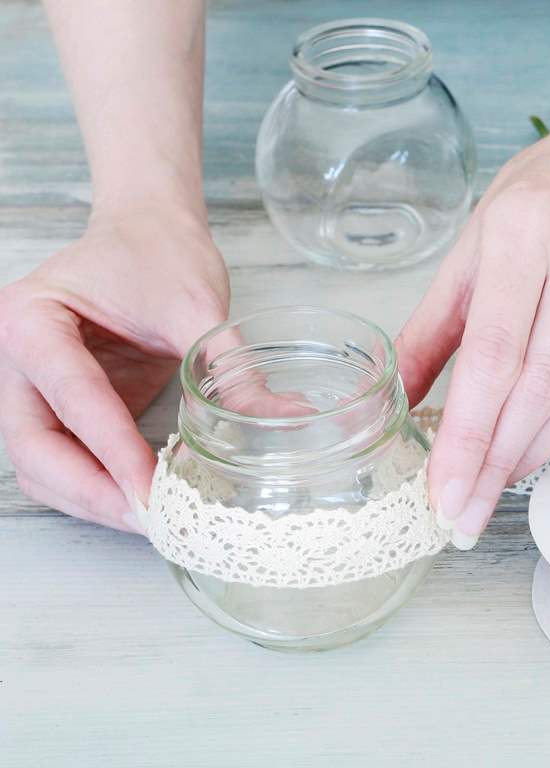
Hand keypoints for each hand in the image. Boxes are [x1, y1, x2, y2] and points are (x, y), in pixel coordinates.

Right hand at [0, 209, 228, 530]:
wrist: (149, 231)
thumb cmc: (161, 253)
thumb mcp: (199, 308)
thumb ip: (232, 370)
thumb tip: (286, 422)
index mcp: (33, 318)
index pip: (73, 399)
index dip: (114, 453)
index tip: (152, 493)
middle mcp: (15, 356)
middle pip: (34, 448)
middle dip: (93, 491)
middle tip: (152, 518)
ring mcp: (27, 385)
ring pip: (39, 466)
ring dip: (91, 500)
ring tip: (154, 518)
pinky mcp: (53, 406)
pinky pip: (61, 460)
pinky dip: (96, 487)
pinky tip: (144, 498)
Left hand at [396, 115, 549, 548]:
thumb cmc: (547, 191)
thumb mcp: (475, 241)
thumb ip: (433, 326)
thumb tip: (396, 405)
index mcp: (526, 230)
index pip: (494, 354)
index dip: (468, 434)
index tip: (444, 492)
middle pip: (540, 386)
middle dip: (496, 461)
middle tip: (463, 512)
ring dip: (534, 452)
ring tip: (493, 486)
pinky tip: (538, 444)